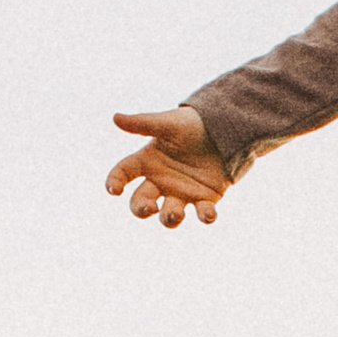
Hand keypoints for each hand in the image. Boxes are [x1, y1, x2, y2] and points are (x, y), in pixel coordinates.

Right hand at [107, 108, 232, 227]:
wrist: (222, 130)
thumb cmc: (191, 125)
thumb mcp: (168, 123)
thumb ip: (143, 124)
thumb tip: (115, 118)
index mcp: (147, 161)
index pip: (123, 173)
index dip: (115, 182)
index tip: (115, 190)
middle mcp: (160, 181)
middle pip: (141, 202)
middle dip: (141, 209)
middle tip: (150, 207)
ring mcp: (181, 193)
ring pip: (168, 215)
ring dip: (169, 218)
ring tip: (176, 213)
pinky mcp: (204, 200)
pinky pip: (202, 213)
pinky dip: (205, 217)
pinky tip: (208, 215)